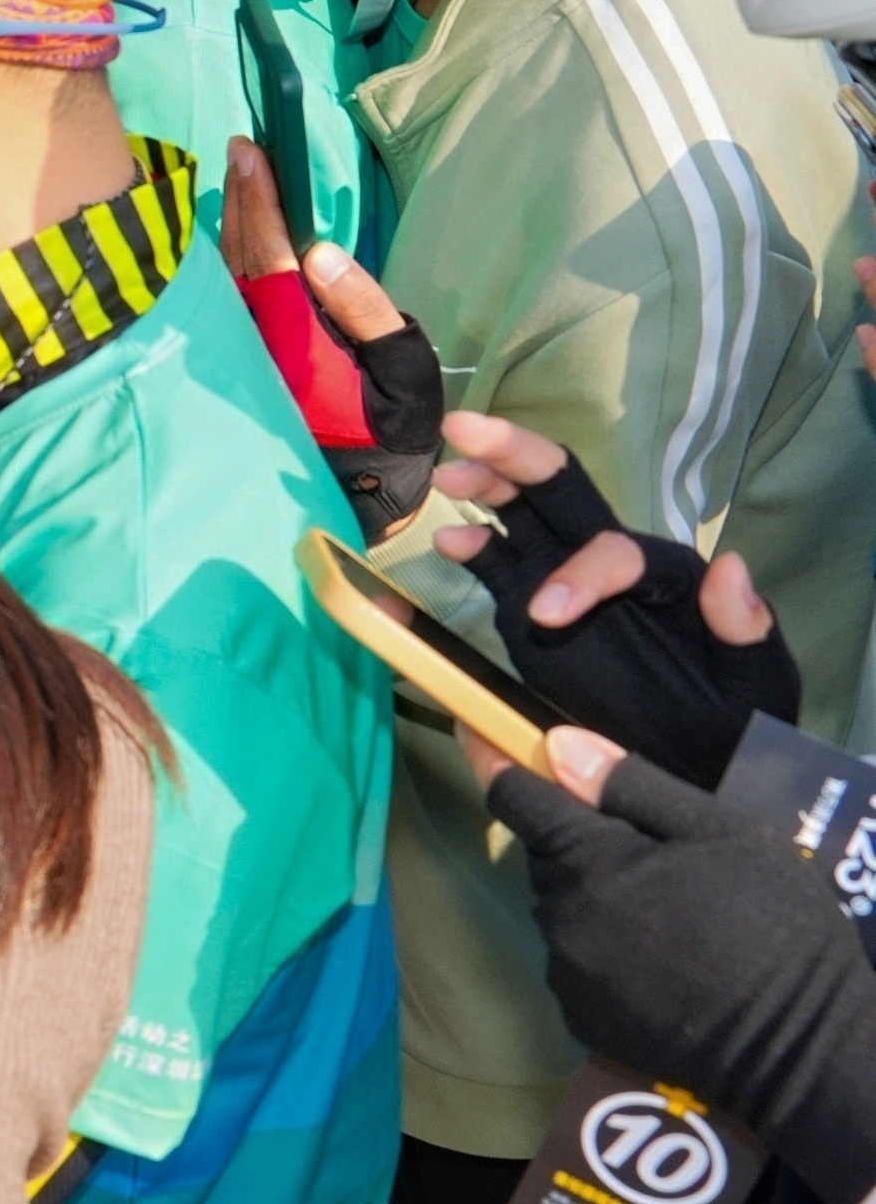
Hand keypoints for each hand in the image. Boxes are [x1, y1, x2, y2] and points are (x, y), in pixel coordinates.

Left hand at [224, 138, 442, 529]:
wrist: (366, 497)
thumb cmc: (393, 432)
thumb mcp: (403, 370)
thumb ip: (365, 309)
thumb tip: (321, 252)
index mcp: (295, 335)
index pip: (266, 254)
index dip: (255, 200)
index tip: (249, 152)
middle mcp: (256, 341)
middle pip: (234, 255)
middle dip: (236, 199)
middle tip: (240, 151)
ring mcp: (242, 353)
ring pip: (222, 275)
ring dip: (227, 223)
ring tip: (236, 178)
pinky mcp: (240, 365)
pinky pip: (225, 298)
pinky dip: (226, 258)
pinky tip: (230, 235)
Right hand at [431, 411, 794, 785]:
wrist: (681, 774)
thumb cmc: (729, 729)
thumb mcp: (756, 685)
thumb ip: (746, 631)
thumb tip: (729, 566)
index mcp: (668, 575)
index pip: (616, 552)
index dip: (577, 574)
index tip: (544, 618)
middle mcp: (611, 564)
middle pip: (562, 490)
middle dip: (515, 454)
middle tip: (464, 429)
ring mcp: (562, 581)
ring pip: (521, 512)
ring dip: (483, 485)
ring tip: (447, 481)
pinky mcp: (527, 609)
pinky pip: (494, 567)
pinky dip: (469, 547)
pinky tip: (448, 542)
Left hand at [486, 731, 875, 1203]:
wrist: (803, 1050)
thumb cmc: (773, 928)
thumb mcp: (723, 835)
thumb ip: (633, 787)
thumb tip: (556, 743)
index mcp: (589, 860)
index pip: (513, 796)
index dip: (495, 759)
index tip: (477, 731)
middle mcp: (560, 915)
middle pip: (545, 857)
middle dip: (578, 843)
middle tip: (648, 856)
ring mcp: (567, 973)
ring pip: (561, 910)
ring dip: (592, 899)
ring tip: (666, 915)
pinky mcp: (581, 1018)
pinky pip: (576, 963)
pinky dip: (603, 951)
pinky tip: (660, 962)